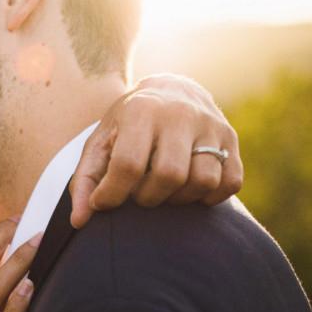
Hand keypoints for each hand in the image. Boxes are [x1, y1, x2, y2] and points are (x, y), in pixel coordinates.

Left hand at [68, 73, 243, 228]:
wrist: (171, 89)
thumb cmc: (127, 126)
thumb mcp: (100, 144)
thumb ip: (85, 181)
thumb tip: (79, 222)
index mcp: (142, 110)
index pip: (128, 164)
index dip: (113, 194)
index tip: (105, 202)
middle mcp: (180, 113)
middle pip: (169, 175)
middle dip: (149, 198)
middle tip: (139, 195)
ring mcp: (211, 125)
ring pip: (203, 181)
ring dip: (179, 199)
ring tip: (164, 192)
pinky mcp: (232, 139)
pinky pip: (230, 182)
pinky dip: (210, 197)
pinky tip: (190, 191)